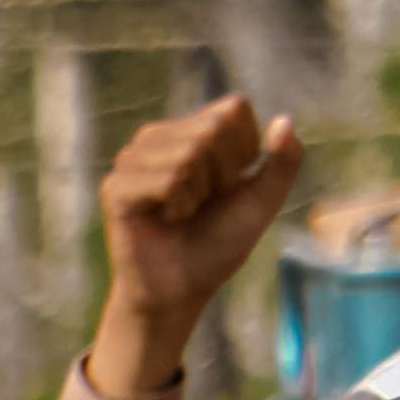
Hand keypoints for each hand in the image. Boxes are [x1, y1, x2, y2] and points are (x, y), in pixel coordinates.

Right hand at [84, 100, 299, 399]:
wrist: (182, 289)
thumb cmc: (218, 244)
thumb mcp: (262, 200)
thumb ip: (283, 162)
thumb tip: (283, 121)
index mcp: (188, 130)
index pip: (233, 110)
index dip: (246, 150)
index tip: (229, 185)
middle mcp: (155, 138)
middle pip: (213, 130)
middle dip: (223, 174)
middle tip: (202, 203)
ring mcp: (130, 160)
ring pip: (190, 153)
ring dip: (200, 193)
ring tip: (182, 212)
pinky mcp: (115, 187)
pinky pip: (169, 180)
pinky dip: (179, 206)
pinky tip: (165, 220)